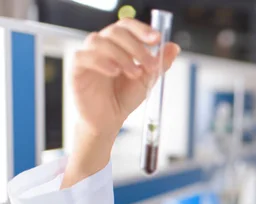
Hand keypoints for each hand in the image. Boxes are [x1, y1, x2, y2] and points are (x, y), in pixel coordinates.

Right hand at [72, 18, 179, 139]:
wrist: (109, 120)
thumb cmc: (124, 97)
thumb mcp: (147, 80)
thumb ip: (159, 63)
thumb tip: (174, 47)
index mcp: (119, 44)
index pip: (127, 26)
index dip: (142, 29)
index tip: (157, 39)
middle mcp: (102, 46)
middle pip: (115, 31)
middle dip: (136, 47)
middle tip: (150, 64)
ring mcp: (88, 55)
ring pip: (100, 41)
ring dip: (121, 55)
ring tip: (135, 73)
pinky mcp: (76, 68)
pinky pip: (83, 56)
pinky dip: (100, 61)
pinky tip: (115, 71)